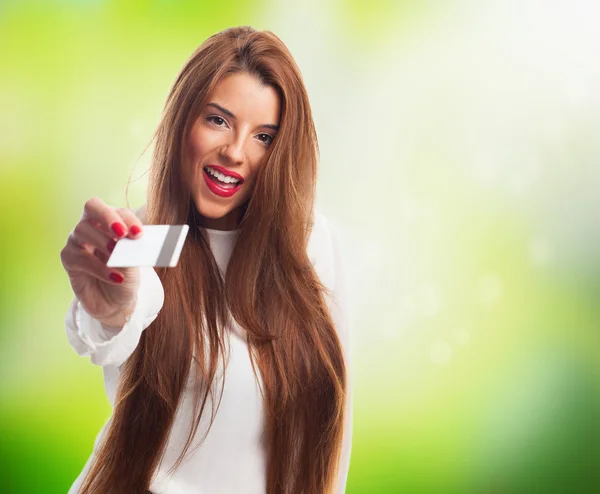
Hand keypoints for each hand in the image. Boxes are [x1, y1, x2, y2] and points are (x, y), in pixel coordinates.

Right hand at [60, 197, 144, 327]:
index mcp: (111, 221)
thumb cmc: (126, 274)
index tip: (139, 234)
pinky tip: (115, 277)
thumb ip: (132, 248)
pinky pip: (80, 257)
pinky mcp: (68, 259)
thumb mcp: (135, 261)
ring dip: (103, 243)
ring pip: (83, 230)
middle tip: (122, 234)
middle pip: (92, 206)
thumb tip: (131, 240)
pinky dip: (100, 268)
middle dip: (108, 217)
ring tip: (118, 258)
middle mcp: (91, 225)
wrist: (116, 301)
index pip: (118, 210)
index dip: (127, 219)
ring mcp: (77, 240)